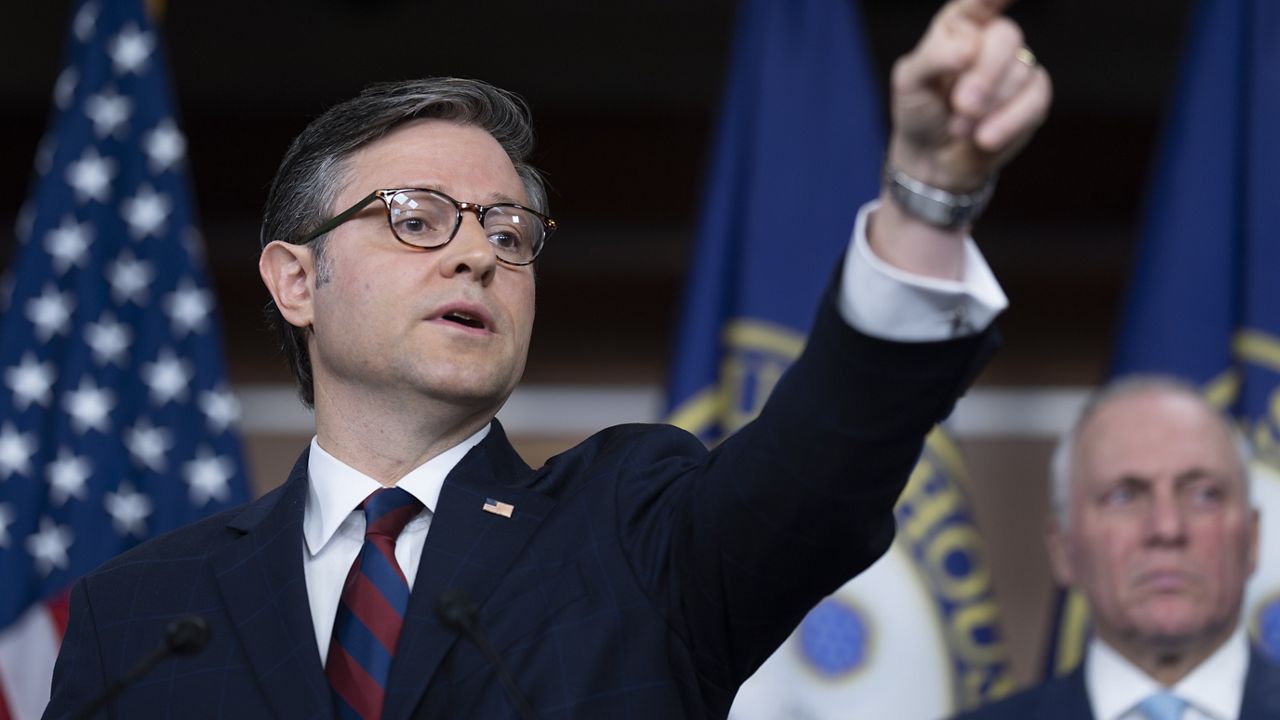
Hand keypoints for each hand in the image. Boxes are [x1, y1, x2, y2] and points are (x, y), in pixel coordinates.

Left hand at [888, 0, 1051, 190]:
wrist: (932, 158)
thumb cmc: (920, 110)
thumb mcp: (908, 82)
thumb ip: (933, 57)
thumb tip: (968, 48)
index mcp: (960, 25)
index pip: (980, 1)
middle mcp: (991, 40)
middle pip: (1006, 37)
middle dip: (985, 75)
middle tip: (961, 104)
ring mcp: (1015, 68)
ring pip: (1021, 72)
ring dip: (988, 107)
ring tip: (960, 127)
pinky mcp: (1032, 98)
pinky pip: (1036, 99)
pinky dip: (1009, 121)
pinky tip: (985, 137)